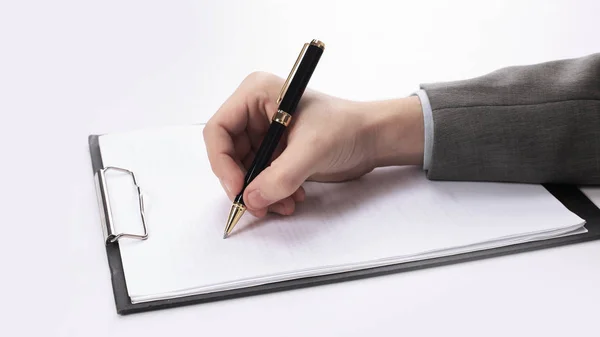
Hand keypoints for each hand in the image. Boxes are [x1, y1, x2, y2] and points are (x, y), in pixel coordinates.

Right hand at [203, 72, 423, 216]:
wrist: (373, 138)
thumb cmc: (347, 128)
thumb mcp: (311, 150)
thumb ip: (279, 177)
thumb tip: (250, 199)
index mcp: (256, 94)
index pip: (218, 130)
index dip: (222, 162)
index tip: (237, 189)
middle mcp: (255, 112)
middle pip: (228, 154)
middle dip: (244, 183)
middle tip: (259, 206)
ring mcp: (265, 133)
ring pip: (245, 171)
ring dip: (261, 193)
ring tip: (285, 204)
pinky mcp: (276, 151)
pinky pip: (261, 177)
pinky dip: (273, 192)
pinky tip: (293, 198)